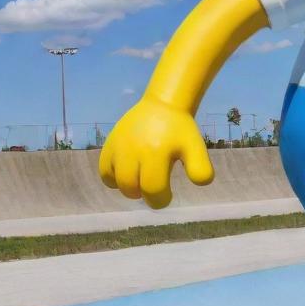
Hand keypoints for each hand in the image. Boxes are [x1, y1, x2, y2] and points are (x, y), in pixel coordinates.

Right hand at [98, 97, 213, 208]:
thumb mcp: (196, 148)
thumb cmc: (180, 130)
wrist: (162, 105)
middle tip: (154, 187)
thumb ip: (200, 168)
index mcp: (156, 152)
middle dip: (144, 195)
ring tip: (142, 178)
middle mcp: (133, 150)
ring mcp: (118, 147)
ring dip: (130, 188)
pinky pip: (104, 171)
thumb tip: (199, 184)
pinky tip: (129, 171)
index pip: (152, 189)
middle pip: (131, 188)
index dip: (160, 199)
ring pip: (116, 182)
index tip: (167, 195)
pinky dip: (114, 178)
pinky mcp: (108, 144)